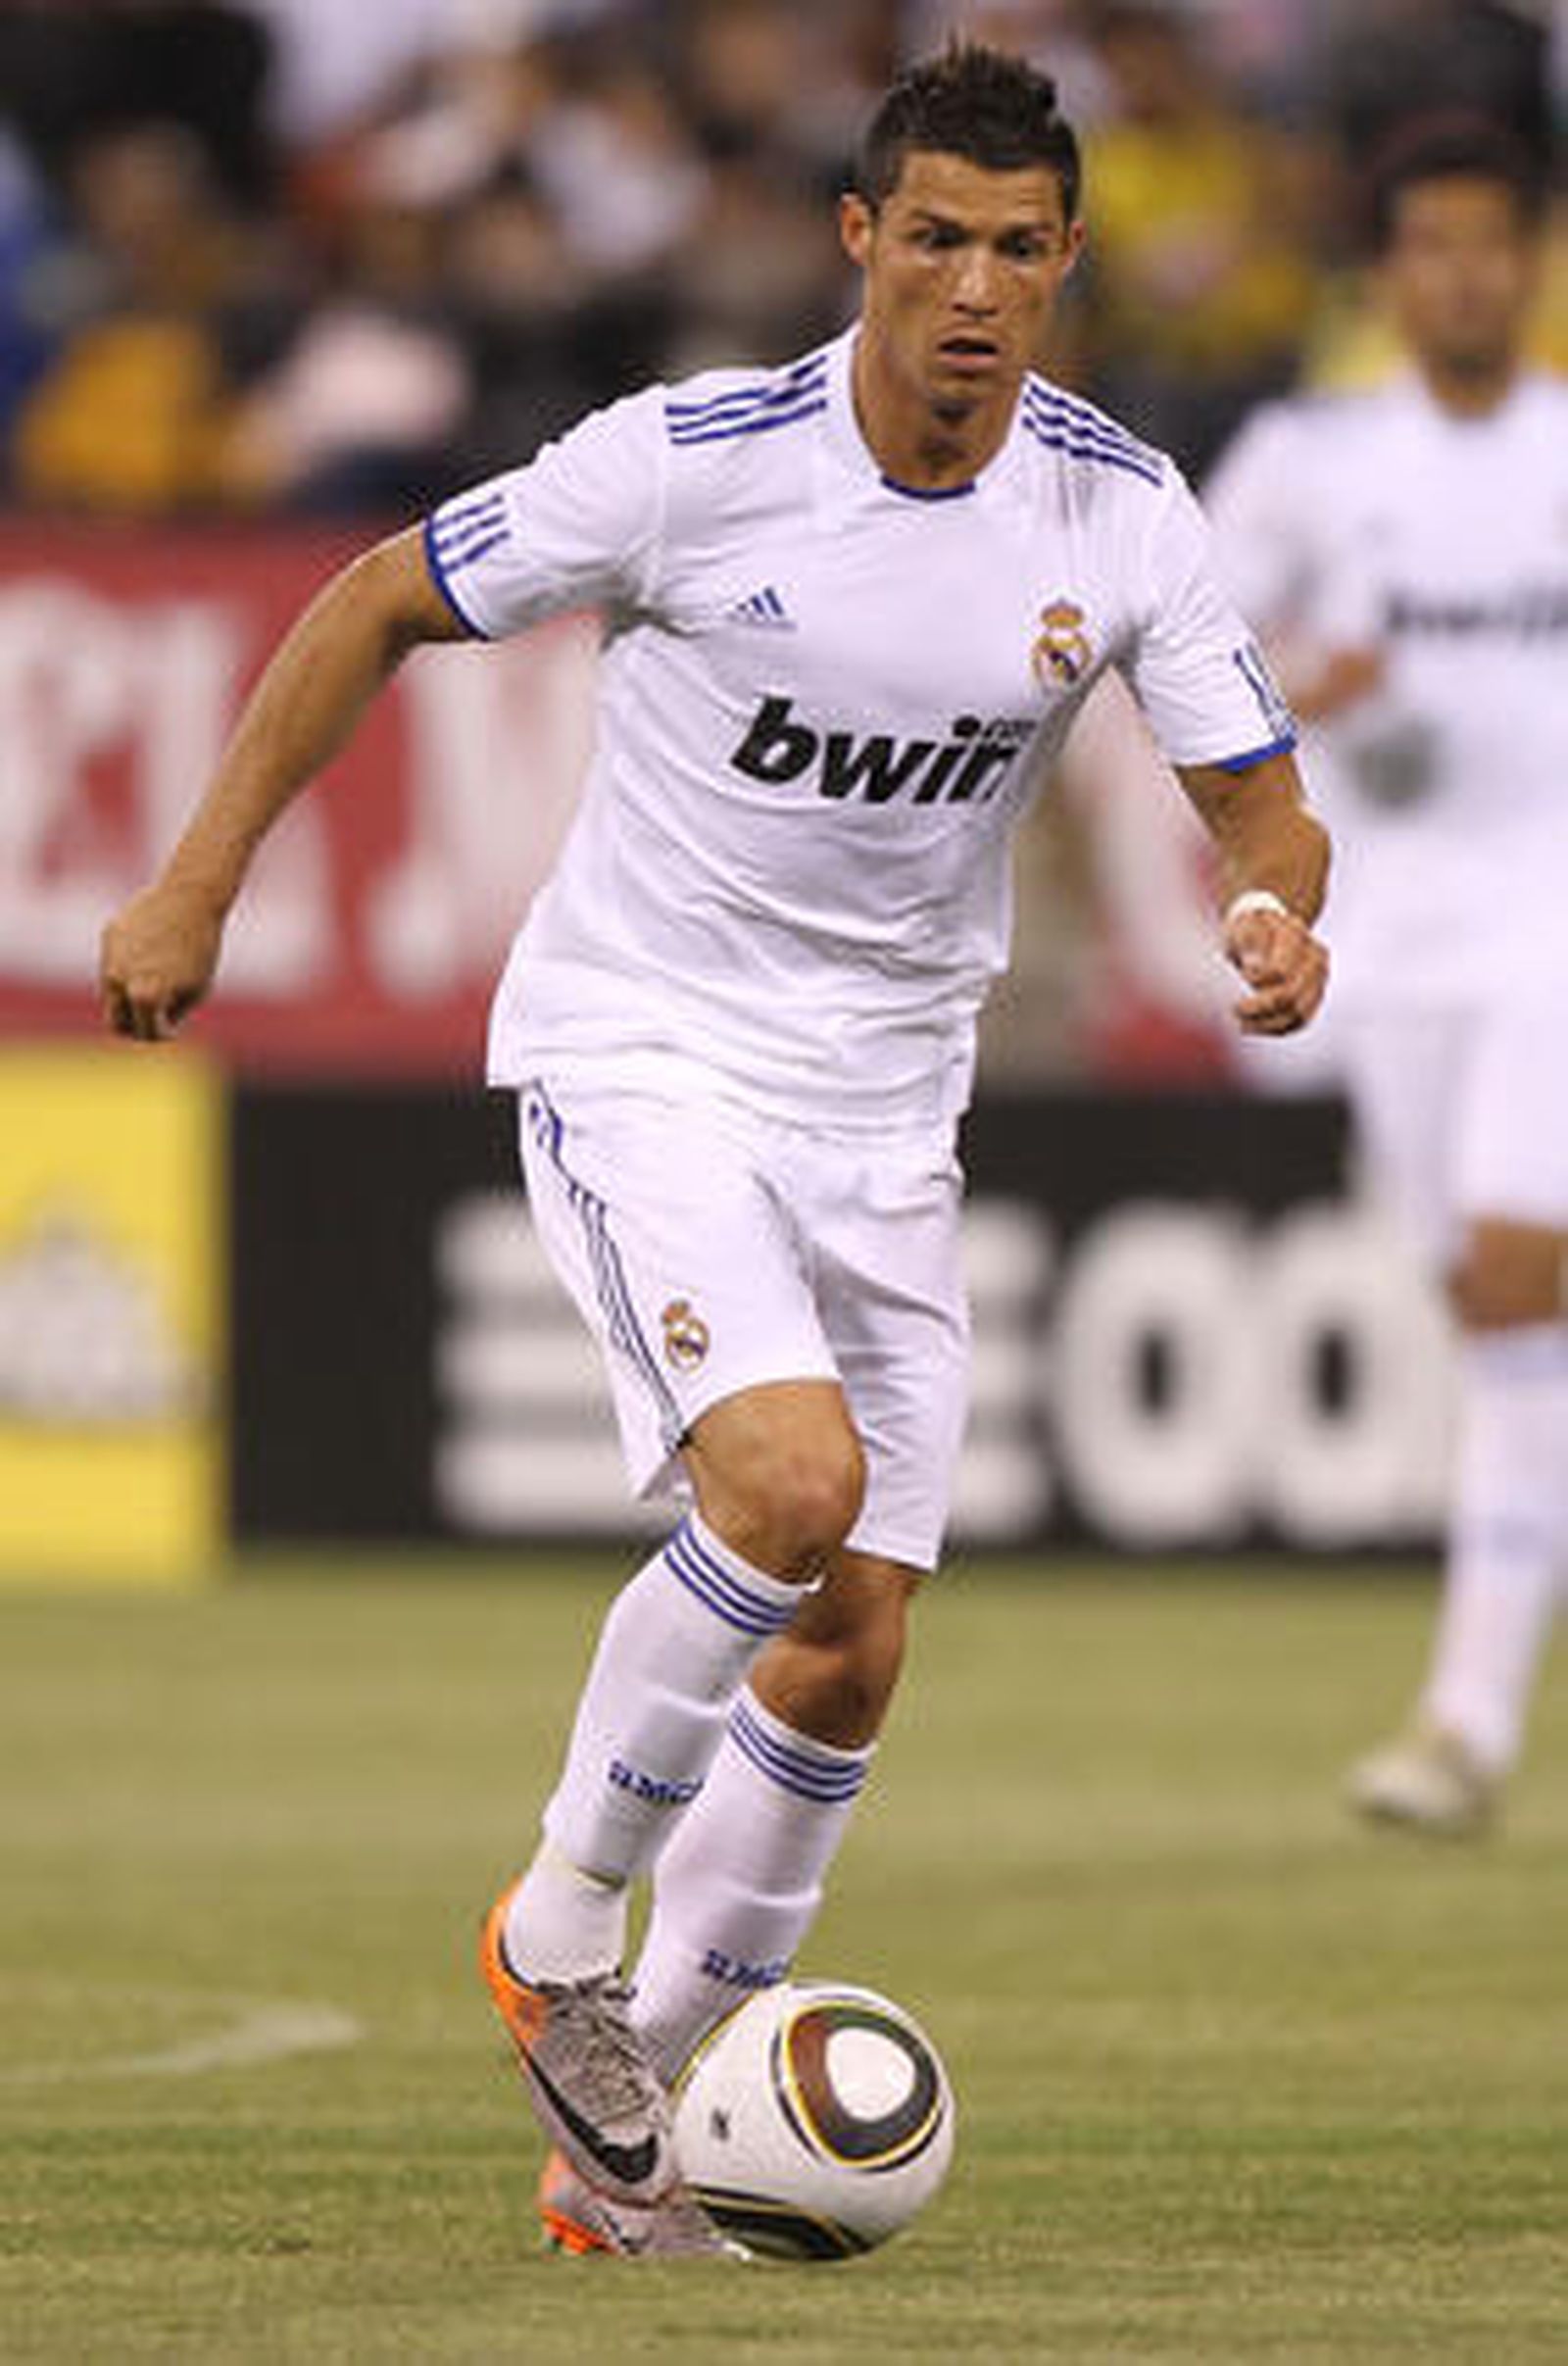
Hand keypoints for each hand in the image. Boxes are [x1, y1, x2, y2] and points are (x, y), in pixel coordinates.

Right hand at [100, 879, 225, 1041]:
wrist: (191, 897)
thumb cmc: (200, 947)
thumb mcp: (196, 990)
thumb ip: (171, 1015)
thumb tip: (151, 1028)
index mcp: (143, 996)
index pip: (143, 1034)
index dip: (160, 1035)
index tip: (172, 1028)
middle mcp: (118, 978)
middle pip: (114, 1022)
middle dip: (133, 1027)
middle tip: (154, 1021)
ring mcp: (109, 956)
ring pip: (112, 992)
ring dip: (132, 994)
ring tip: (163, 974)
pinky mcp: (109, 936)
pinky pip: (115, 961)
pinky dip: (131, 964)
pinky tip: (154, 949)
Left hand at [1225, 904, 1328, 1035]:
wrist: (1269, 932)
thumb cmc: (1252, 929)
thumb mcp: (1244, 926)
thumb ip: (1250, 945)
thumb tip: (1256, 970)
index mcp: (1296, 934)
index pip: (1279, 970)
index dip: (1257, 981)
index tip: (1239, 978)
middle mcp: (1315, 957)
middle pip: (1290, 994)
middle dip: (1260, 1008)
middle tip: (1236, 1010)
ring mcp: (1320, 979)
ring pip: (1298, 1013)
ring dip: (1267, 1024)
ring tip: (1243, 1023)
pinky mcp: (1315, 997)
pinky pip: (1300, 1021)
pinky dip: (1277, 1029)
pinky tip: (1255, 1027)